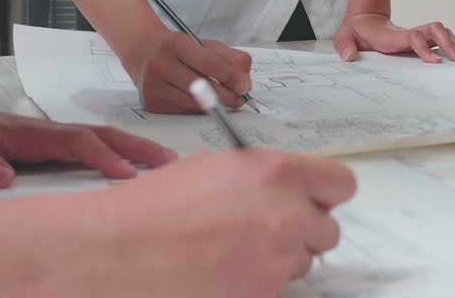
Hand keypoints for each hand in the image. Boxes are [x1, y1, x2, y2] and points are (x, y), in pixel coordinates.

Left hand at [0, 92, 175, 188]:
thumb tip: (5, 177)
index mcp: (32, 133)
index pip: (79, 143)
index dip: (105, 158)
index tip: (128, 175)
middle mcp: (49, 132)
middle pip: (103, 136)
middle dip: (137, 147)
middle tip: (170, 161)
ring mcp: (51, 138)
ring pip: (101, 140)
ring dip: (132, 148)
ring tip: (161, 162)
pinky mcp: (49, 146)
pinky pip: (90, 148)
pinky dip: (115, 153)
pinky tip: (126, 165)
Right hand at [91, 149, 355, 296]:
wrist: (113, 253)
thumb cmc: (153, 208)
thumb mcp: (217, 168)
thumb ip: (265, 177)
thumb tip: (290, 190)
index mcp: (278, 173)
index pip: (341, 184)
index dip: (324, 196)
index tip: (312, 203)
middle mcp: (287, 215)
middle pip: (327, 231)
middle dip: (301, 233)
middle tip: (263, 233)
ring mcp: (276, 261)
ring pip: (301, 264)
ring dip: (276, 261)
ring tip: (228, 254)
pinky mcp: (262, 295)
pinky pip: (275, 290)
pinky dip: (255, 285)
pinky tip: (219, 275)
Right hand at [127, 31, 252, 113]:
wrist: (142, 51)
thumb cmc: (179, 49)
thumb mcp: (206, 45)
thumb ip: (231, 59)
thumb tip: (244, 84)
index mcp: (177, 44)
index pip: (208, 64)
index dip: (229, 77)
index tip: (244, 87)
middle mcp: (161, 64)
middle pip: (201, 87)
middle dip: (226, 96)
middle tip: (240, 100)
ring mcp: (153, 85)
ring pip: (193, 103)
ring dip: (214, 105)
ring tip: (225, 100)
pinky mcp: (151, 103)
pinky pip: (183, 111)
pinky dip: (197, 109)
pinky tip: (202, 102)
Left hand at [333, 13, 454, 63]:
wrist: (365, 20)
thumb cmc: (357, 31)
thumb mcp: (345, 36)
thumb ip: (345, 45)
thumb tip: (348, 57)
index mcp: (394, 35)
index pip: (414, 38)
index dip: (425, 48)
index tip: (435, 61)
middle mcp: (410, 33)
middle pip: (436, 32)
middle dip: (450, 45)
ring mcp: (419, 35)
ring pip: (444, 34)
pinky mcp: (423, 40)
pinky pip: (445, 40)